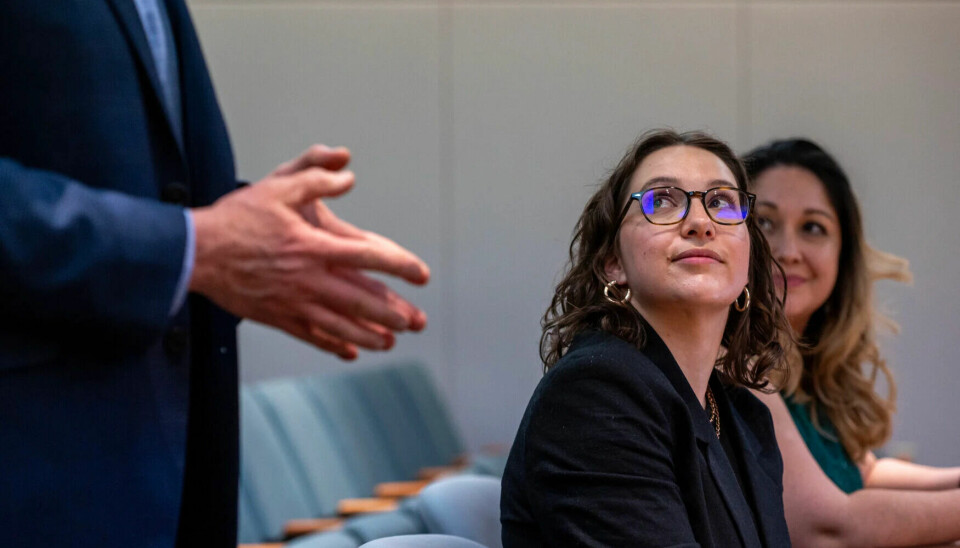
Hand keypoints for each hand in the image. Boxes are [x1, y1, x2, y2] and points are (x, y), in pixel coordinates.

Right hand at [189, 146, 428, 359]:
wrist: (194, 253)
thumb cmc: (236, 218)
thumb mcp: (277, 186)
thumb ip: (316, 180)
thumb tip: (349, 176)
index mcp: (313, 246)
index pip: (369, 256)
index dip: (399, 265)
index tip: (421, 274)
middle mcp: (308, 279)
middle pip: (361, 300)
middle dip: (393, 313)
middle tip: (416, 322)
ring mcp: (293, 302)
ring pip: (340, 325)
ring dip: (369, 335)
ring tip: (391, 343)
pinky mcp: (276, 317)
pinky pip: (311, 336)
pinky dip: (332, 345)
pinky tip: (349, 353)